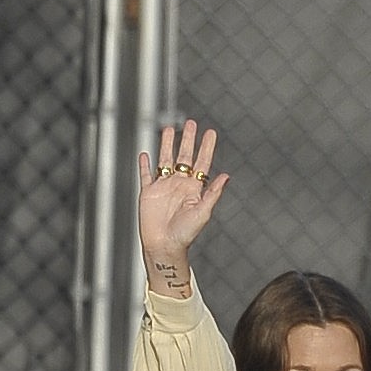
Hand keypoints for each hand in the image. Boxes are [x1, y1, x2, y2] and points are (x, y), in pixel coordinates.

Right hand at [138, 119, 228, 296]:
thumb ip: (213, 194)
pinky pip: (145, 175)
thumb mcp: (203, 213)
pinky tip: (145, 154)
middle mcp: (179, 185)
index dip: (206, 147)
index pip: (201, 163)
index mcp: (193, 189)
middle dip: (187, 140)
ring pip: (165, 160)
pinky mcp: (148, 193)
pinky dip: (144, 164)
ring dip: (167, 145)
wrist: (164, 247)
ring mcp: (163, 187)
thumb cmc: (185, 235)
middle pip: (183, 157)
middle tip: (191, 123)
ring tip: (169, 129)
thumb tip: (226, 176)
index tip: (210, 132)